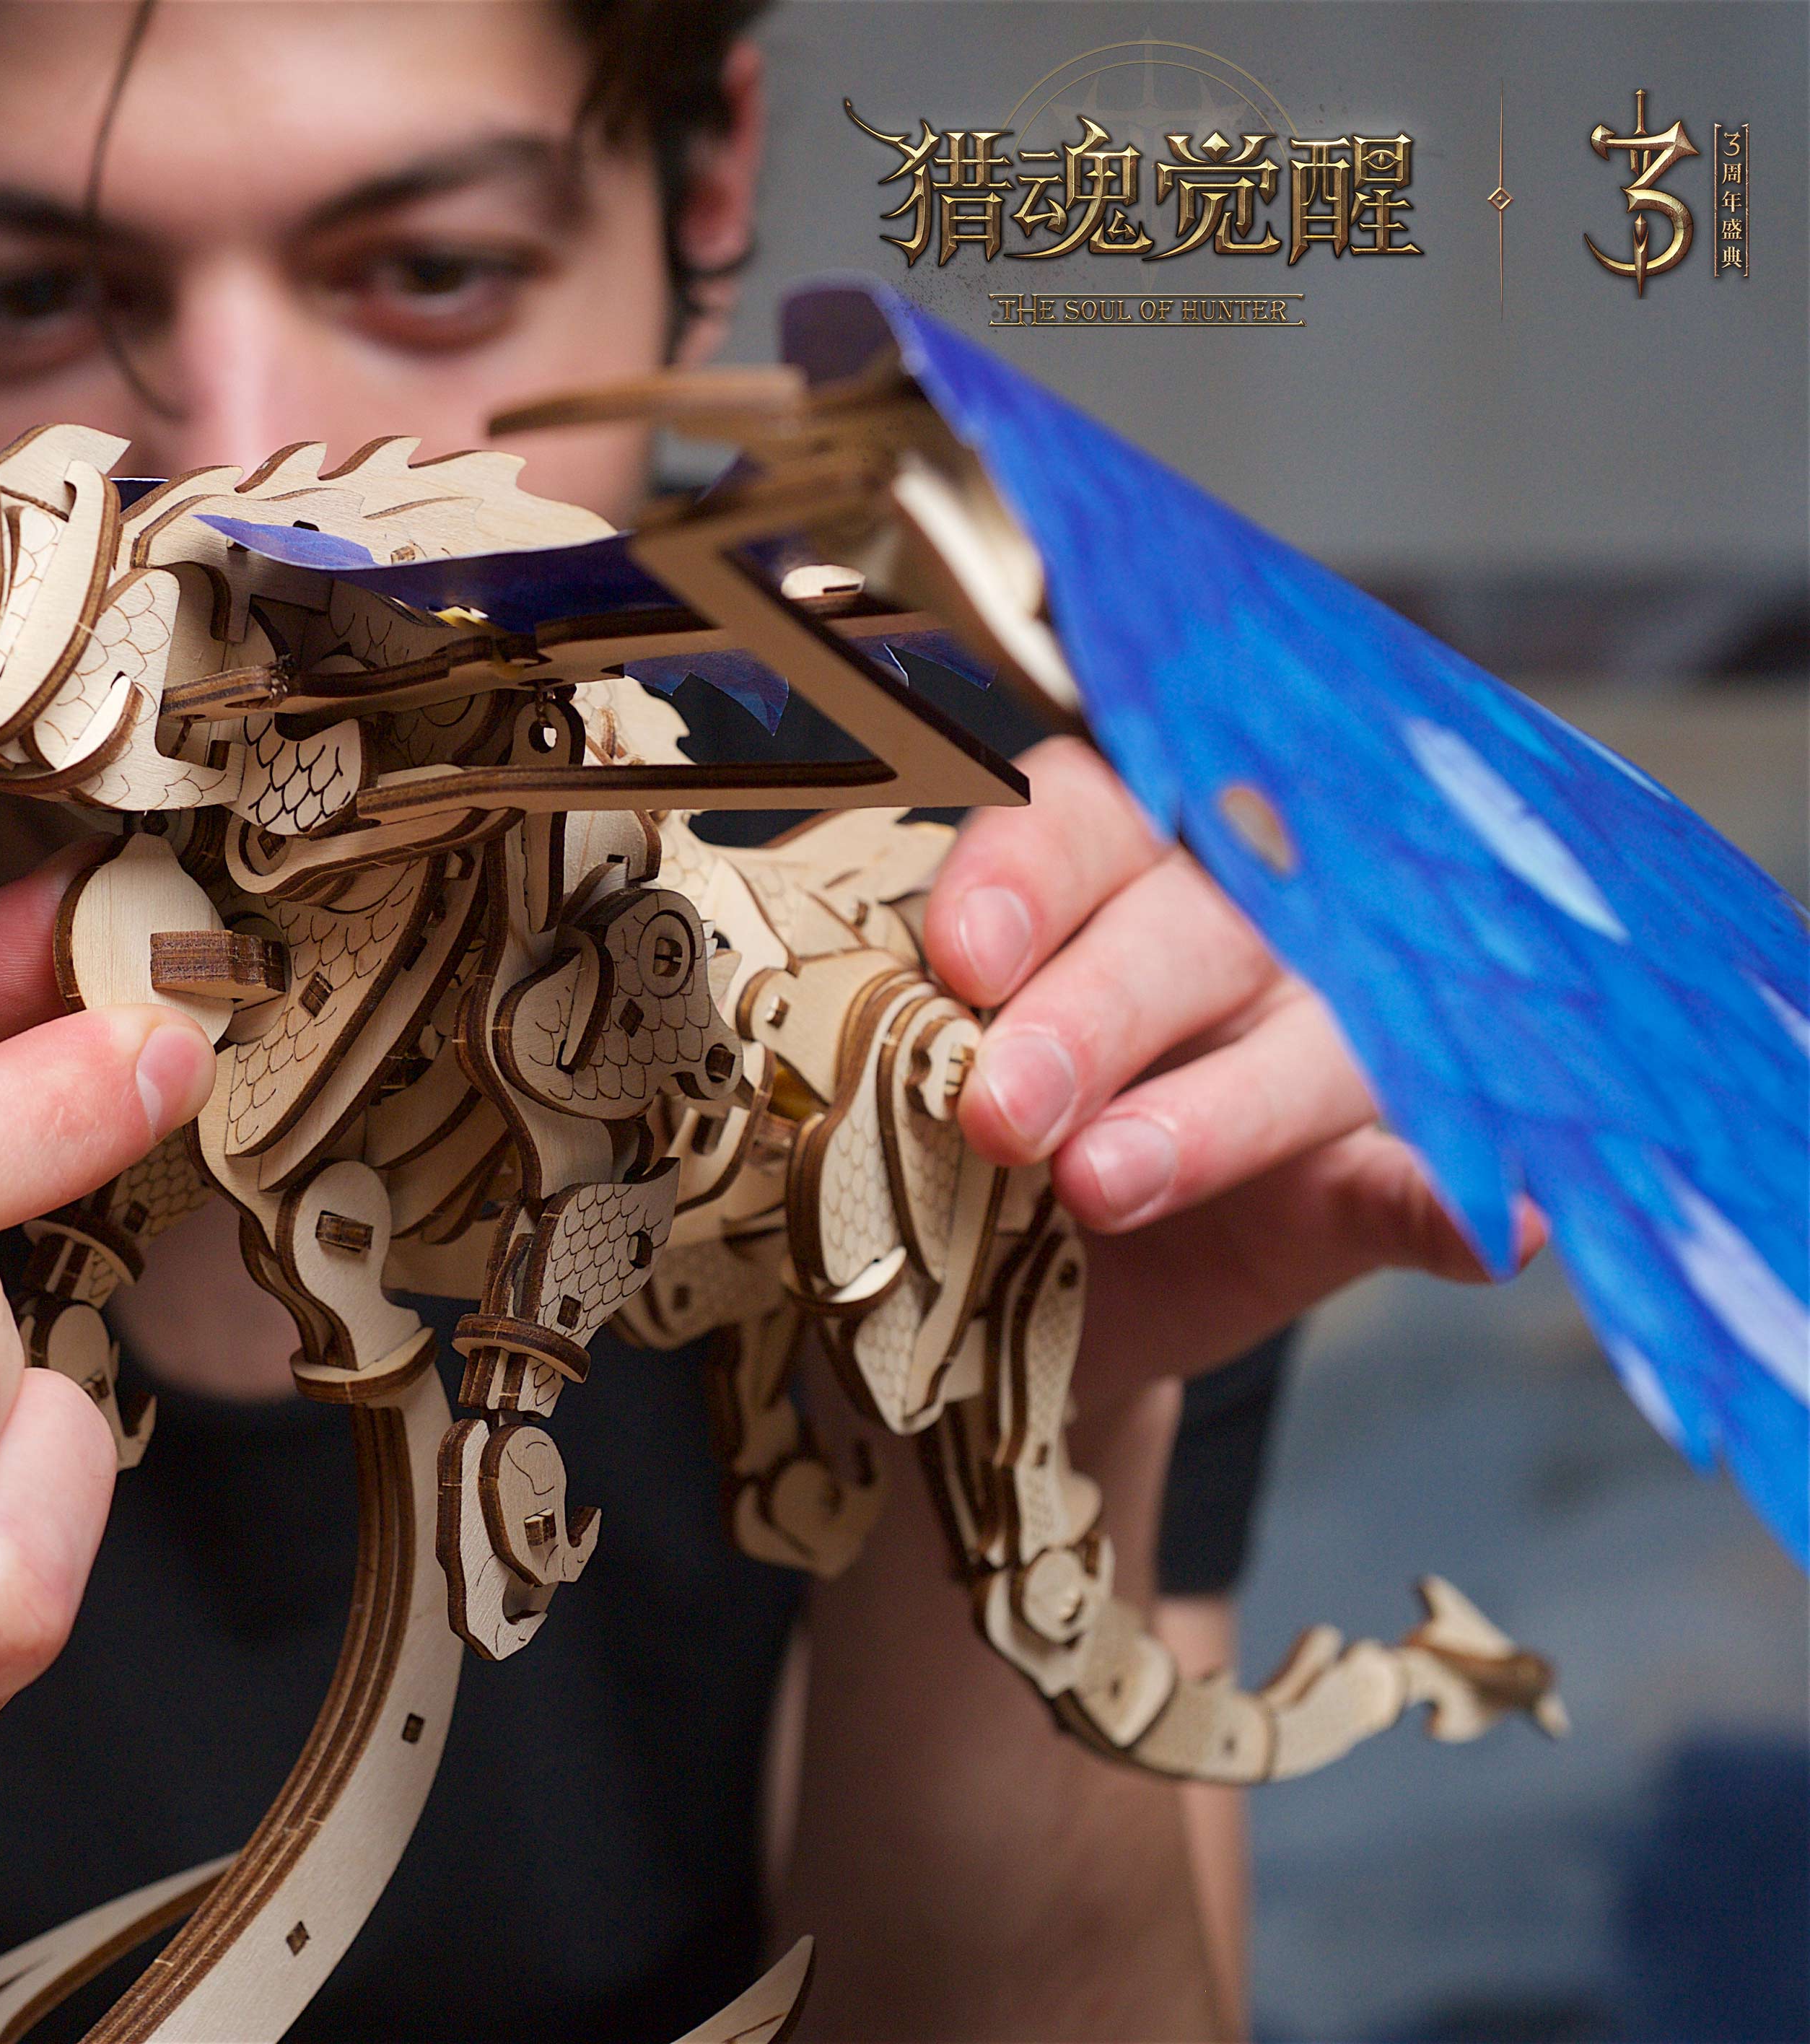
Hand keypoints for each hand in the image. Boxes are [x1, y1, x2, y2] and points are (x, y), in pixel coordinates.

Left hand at [926, 738, 1543, 1402]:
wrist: (1003, 1292)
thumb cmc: (946, 1128)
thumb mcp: (904, 1057)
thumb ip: (893, 1014)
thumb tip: (808, 986)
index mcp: (1101, 858)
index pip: (1079, 817)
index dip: (1023, 878)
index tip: (962, 959)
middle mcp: (1231, 922)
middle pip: (1190, 927)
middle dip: (1090, 1016)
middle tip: (1004, 1110)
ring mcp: (1318, 1042)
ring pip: (1309, 1048)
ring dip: (1213, 1116)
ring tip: (1102, 1186)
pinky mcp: (1366, 1176)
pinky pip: (1426, 1177)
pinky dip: (1452, 1201)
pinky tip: (1499, 1226)